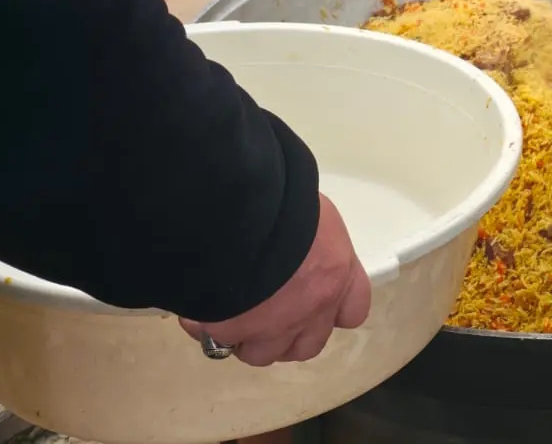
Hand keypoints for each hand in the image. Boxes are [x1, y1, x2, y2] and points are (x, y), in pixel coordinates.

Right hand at [179, 194, 371, 365]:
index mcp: (337, 273)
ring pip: (263, 353)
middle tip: (268, 314)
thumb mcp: (311, 215)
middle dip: (288, 335)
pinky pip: (219, 341)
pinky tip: (199, 307)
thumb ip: (312, 243)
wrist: (242, 212)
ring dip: (249, 339)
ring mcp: (273, 326)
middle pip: (307, 345)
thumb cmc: (284, 199)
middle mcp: (312, 307)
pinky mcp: (232, 332)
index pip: (352, 311)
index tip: (314, 303)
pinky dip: (208, 329)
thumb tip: (298, 244)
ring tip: (229, 313)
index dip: (332, 312)